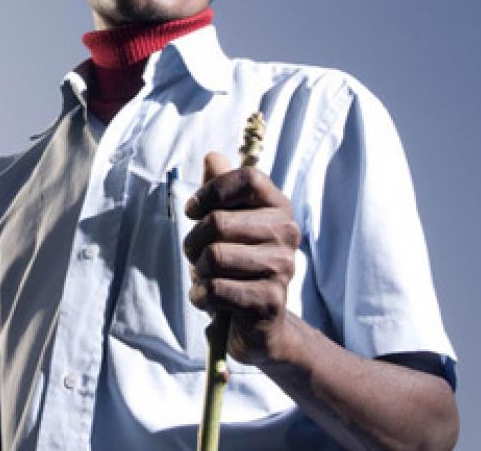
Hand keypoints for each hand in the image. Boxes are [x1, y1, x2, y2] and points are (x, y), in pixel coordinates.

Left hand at [182, 152, 300, 364]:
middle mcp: (287, 233)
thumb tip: (212, 156)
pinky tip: (211, 301)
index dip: (211, 190)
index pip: (247, 177)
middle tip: (196, 257)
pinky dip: (201, 297)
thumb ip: (220, 190)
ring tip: (207, 279)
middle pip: (218, 222)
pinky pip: (215, 290)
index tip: (193, 211)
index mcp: (277, 207)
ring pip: (213, 257)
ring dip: (197, 273)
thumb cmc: (236, 266)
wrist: (260, 324)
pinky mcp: (270, 301)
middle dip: (193, 243)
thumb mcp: (227, 224)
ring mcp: (283, 268)